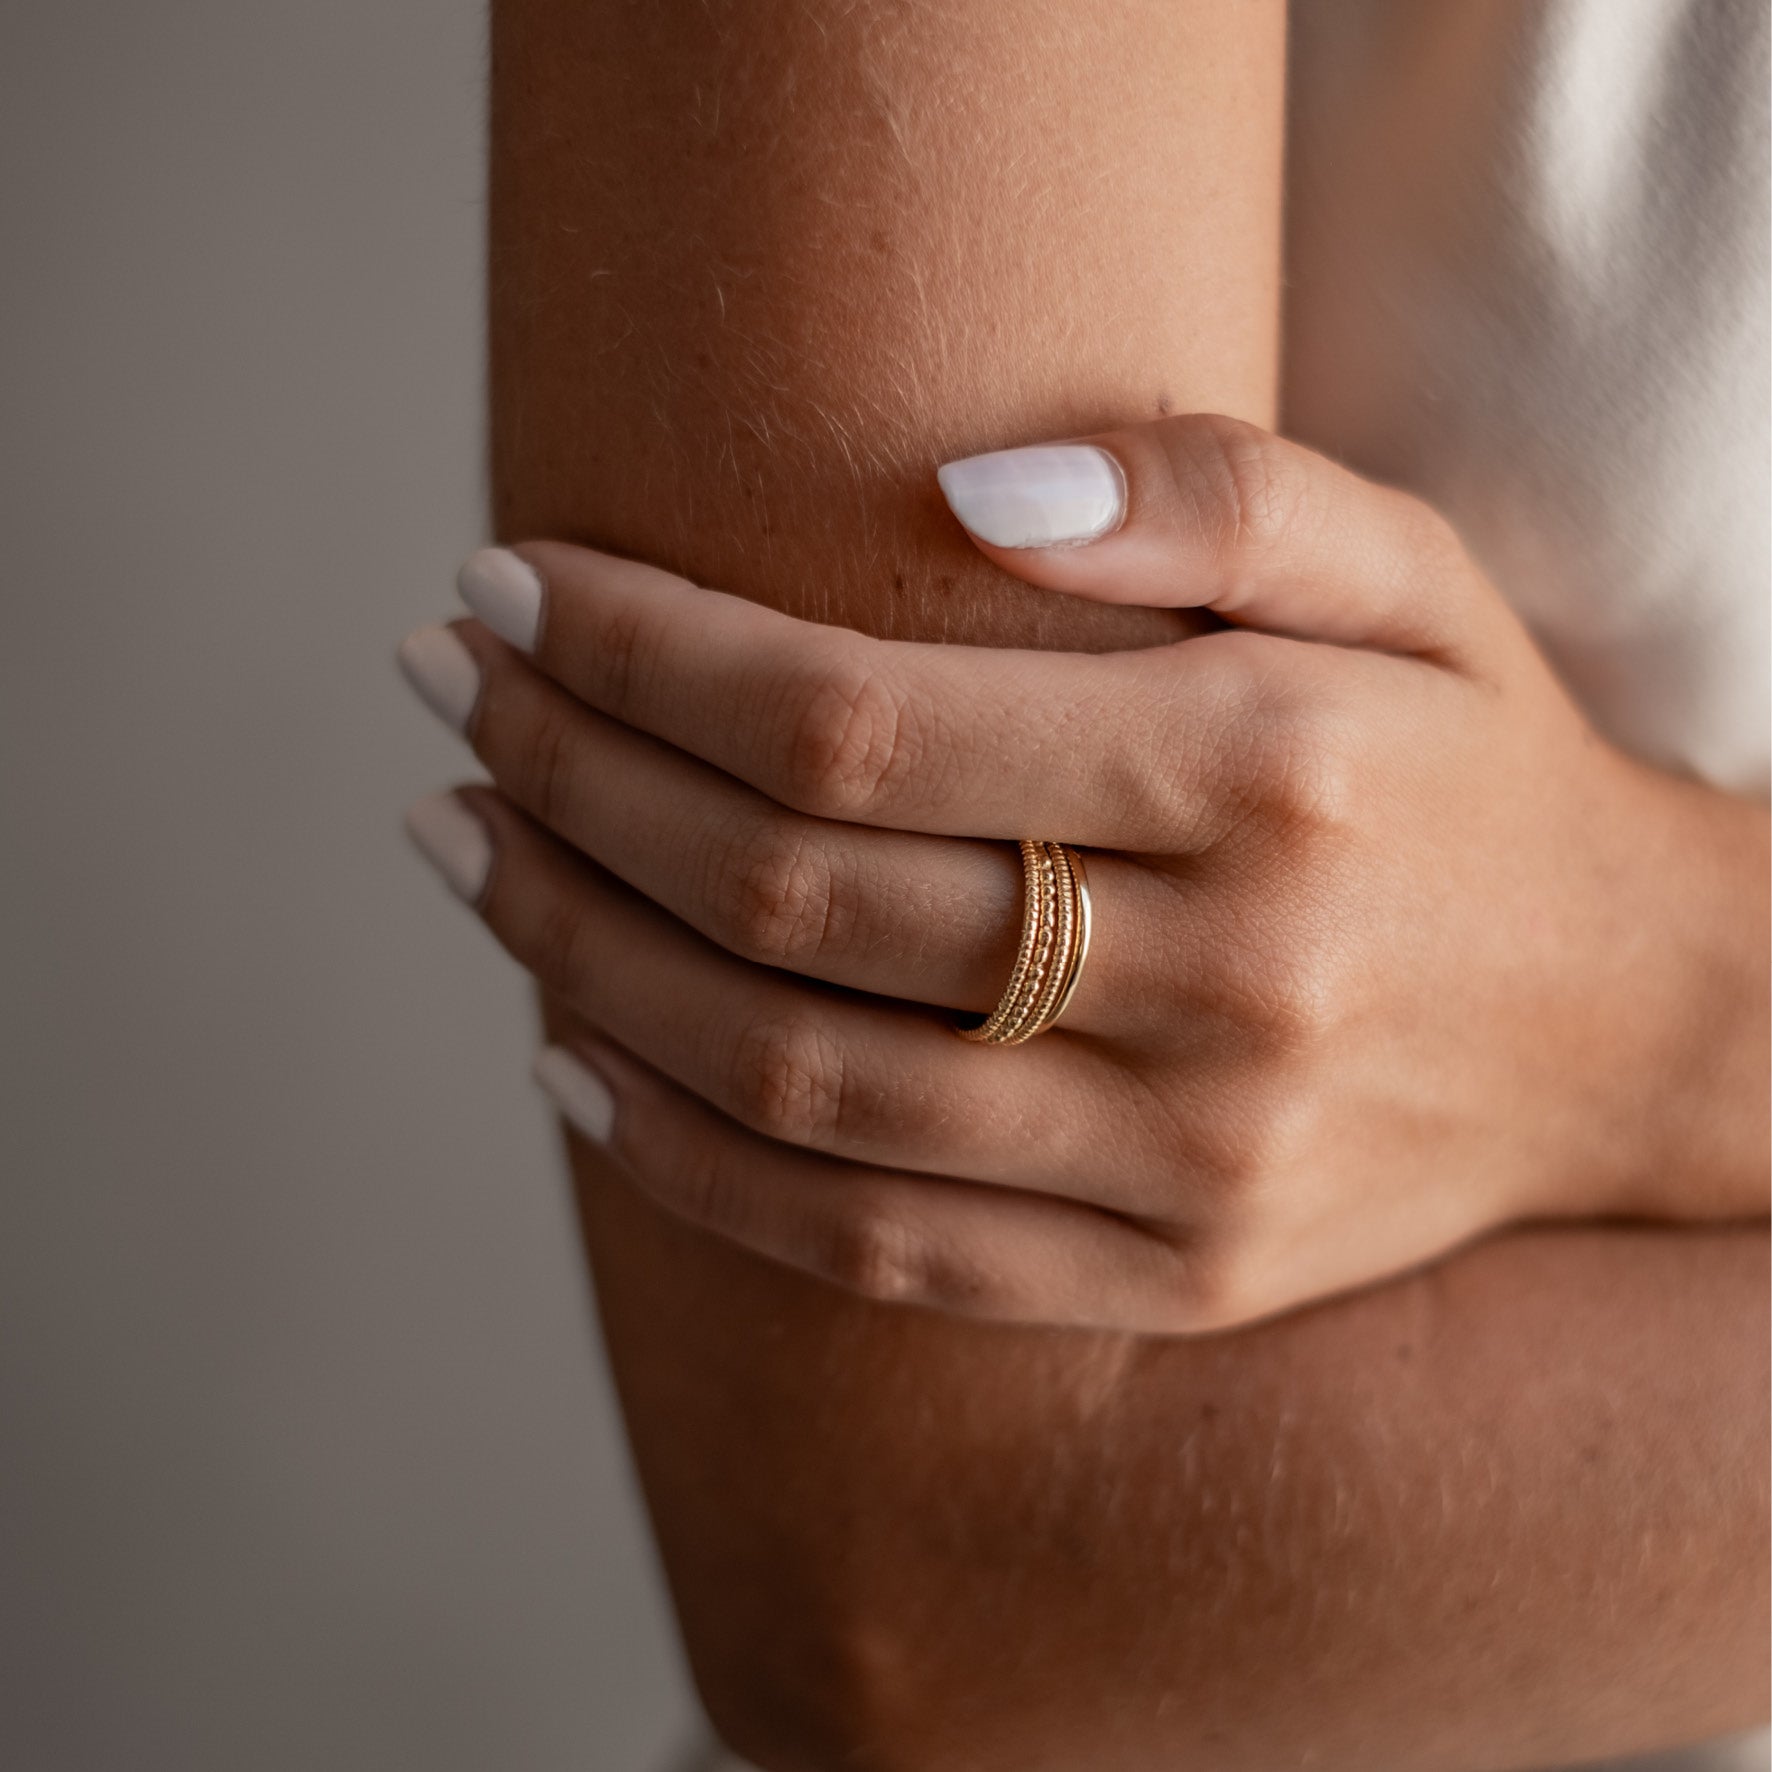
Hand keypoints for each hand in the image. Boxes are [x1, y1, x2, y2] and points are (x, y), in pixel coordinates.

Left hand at [400, 413, 1768, 1331]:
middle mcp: (1228, 985)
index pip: (854, 718)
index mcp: (1271, 776)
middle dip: (567, 781)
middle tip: (444, 699)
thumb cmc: (1475, 769)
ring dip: (577, 958)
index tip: (507, 588)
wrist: (1629, 1028)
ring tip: (466, 854)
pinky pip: (868, 1245)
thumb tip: (958, 490)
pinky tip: (567, 1064)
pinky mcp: (1168, 1281)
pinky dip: (683, 1164)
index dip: (639, 652)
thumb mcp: (1408, 572)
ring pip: (790, 1084)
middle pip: (787, 897)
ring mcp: (1192, 1165)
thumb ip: (1213, 493)